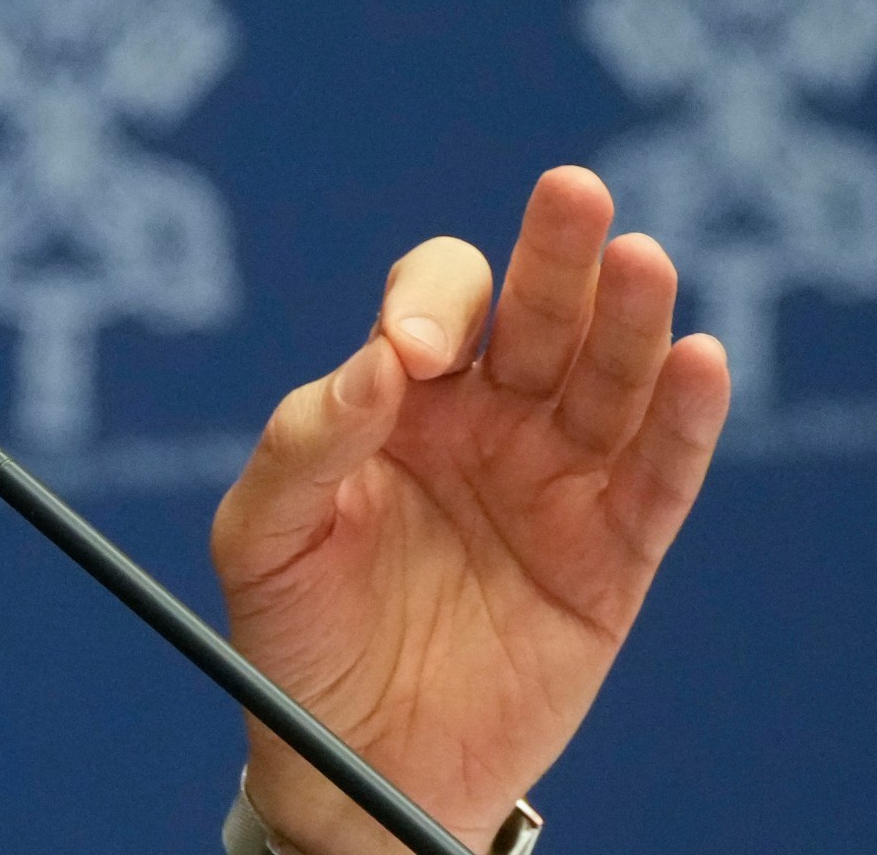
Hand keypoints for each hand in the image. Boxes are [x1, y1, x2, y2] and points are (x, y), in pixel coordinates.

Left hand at [211, 167, 730, 853]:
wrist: (350, 767)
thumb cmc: (291, 638)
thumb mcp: (261, 538)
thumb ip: (304, 445)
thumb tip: (376, 366)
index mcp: (398, 400)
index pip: (433, 310)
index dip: (429, 309)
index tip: (412, 360)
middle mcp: (486, 422)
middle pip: (535, 315)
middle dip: (553, 256)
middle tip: (572, 194)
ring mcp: (554, 483)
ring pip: (607, 380)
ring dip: (630, 319)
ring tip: (643, 261)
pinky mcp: (610, 557)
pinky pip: (658, 479)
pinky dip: (685, 423)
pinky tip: (700, 361)